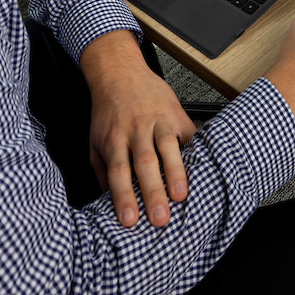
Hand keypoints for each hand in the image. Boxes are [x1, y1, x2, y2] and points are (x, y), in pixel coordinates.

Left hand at [80, 30, 196, 228]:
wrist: (120, 74)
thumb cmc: (108, 112)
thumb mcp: (94, 143)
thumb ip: (103, 173)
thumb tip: (109, 204)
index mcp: (114, 140)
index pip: (118, 172)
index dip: (123, 197)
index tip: (129, 220)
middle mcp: (136, 130)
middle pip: (144, 164)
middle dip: (153, 192)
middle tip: (160, 218)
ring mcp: (158, 119)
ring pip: (167, 147)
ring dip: (176, 172)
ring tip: (181, 196)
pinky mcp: (176, 112)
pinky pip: (188, 134)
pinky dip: (195, 151)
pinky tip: (200, 169)